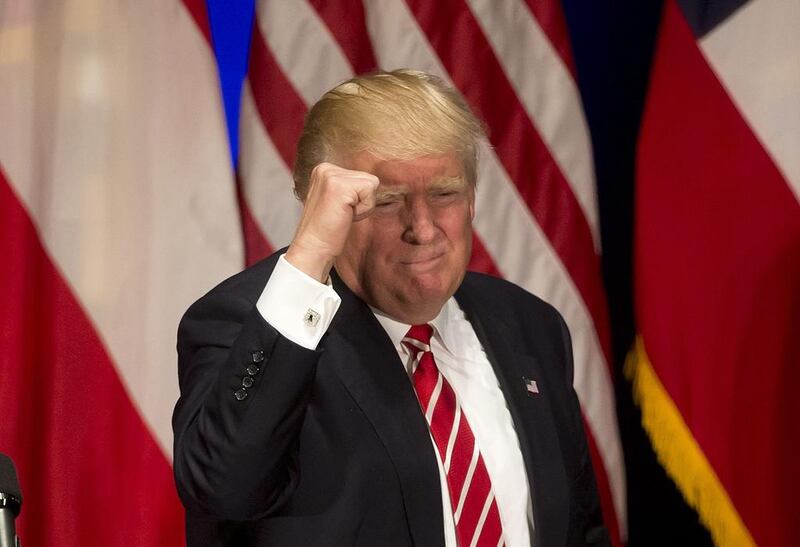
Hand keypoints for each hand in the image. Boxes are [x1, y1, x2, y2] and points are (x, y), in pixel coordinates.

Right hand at [285, 162, 378, 281]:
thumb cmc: (327, 230)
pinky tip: (345, 216)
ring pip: (371, 184)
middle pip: (368, 178)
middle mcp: (325, 168)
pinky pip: (370, 191)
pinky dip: (363, 209)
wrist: (314, 248)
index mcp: (324, 169)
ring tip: (342, 215)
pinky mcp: (340, 186)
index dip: (358, 198)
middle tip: (341, 214)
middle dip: (361, 201)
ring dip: (362, 205)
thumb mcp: (337, 200)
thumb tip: (373, 182)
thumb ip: (349, 187)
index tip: (338, 210)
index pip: (361, 176)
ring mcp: (331, 175)